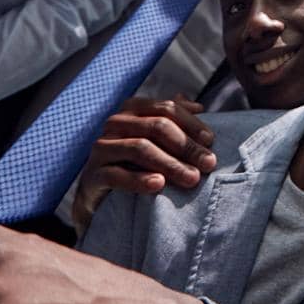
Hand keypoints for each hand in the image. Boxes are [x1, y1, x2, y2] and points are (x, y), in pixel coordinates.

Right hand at [72, 95, 215, 231]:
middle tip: (208, 164)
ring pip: (140, 148)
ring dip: (170, 164)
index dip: (191, 123)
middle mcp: (115, 123)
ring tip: (192, 178)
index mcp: (132, 109)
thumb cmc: (133, 163)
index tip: (211, 141)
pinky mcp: (93, 175)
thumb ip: (173, 121)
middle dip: (186, 146)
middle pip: (157, 127)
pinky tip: (158, 185)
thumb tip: (198, 107)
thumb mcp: (154, 140)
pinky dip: (139, 179)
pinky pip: (117, 175)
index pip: (166, 109)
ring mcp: (102, 148)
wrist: (99, 196)